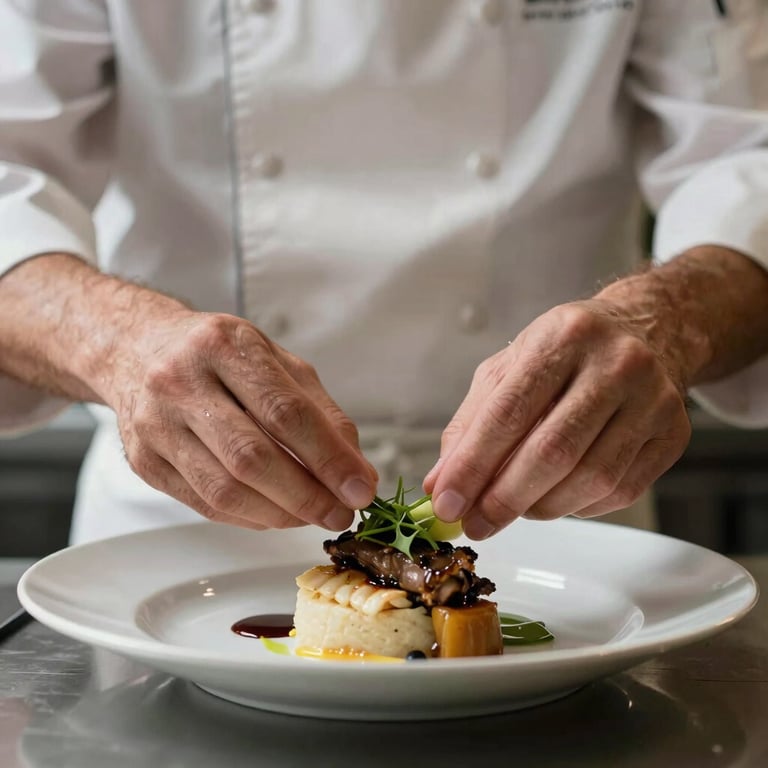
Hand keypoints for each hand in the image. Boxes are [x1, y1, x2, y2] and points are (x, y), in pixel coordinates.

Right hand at [106, 309, 376, 530]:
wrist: (138, 349)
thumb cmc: (219, 356)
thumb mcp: (278, 363)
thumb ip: (322, 413)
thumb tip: (358, 472)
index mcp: (224, 346)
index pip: (286, 412)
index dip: (328, 458)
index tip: (360, 488)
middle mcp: (182, 382)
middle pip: (252, 457)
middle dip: (306, 495)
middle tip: (340, 513)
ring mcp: (156, 424)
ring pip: (225, 489)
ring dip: (279, 514)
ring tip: (311, 516)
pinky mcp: (145, 461)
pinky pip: (204, 504)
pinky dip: (249, 517)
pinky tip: (275, 513)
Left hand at [424, 299, 690, 538]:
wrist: (646, 332)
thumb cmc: (565, 353)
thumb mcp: (508, 369)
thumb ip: (470, 425)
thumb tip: (441, 483)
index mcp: (561, 336)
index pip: (508, 413)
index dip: (472, 466)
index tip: (446, 503)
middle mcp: (614, 363)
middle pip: (552, 451)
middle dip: (504, 498)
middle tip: (475, 523)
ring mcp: (652, 399)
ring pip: (591, 478)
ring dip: (541, 508)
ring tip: (515, 508)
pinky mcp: (674, 434)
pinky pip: (620, 491)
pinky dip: (579, 506)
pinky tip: (558, 496)